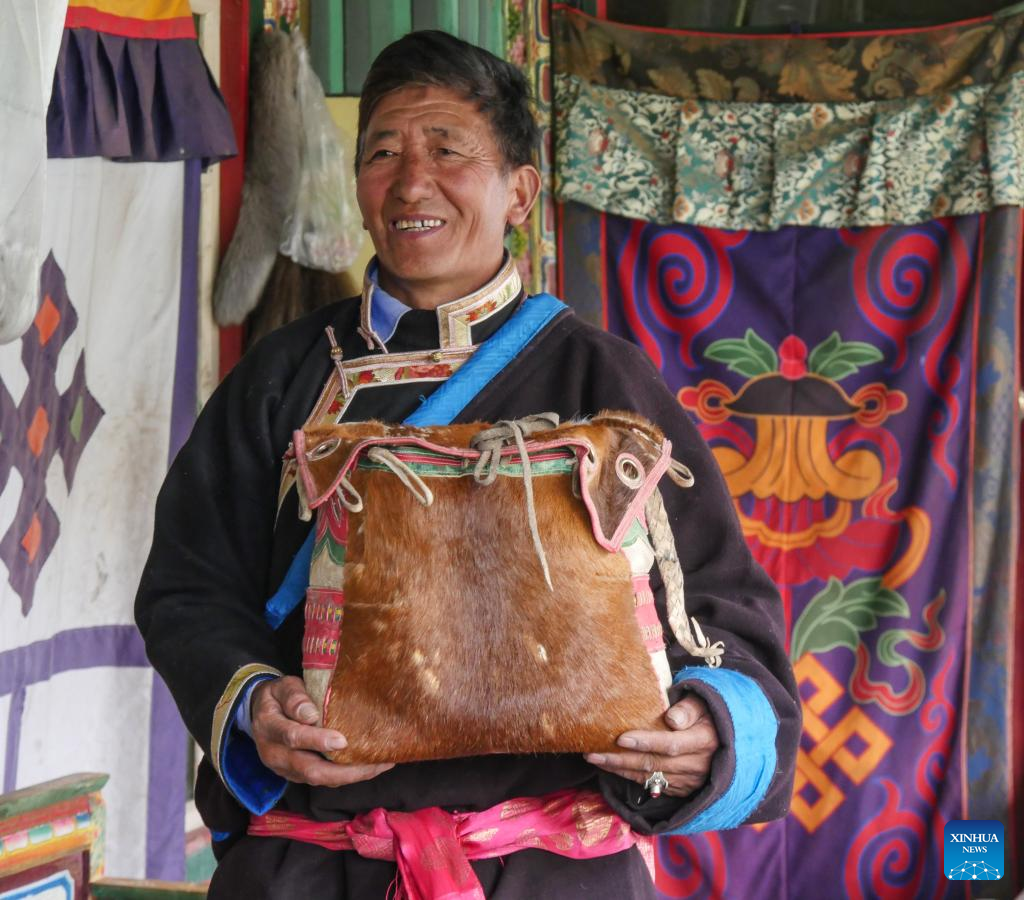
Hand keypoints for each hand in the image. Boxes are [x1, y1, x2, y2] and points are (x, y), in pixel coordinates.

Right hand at [250, 676, 394, 786]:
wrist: (261, 713)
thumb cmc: (278, 696)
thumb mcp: (282, 687)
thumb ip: (294, 697)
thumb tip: (309, 714)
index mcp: (269, 727)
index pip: (293, 737)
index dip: (317, 740)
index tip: (342, 740)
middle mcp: (274, 755)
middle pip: (310, 770)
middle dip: (344, 770)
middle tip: (375, 762)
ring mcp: (285, 769)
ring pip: (319, 779)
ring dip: (350, 776)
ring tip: (380, 765)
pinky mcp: (297, 775)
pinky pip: (322, 780)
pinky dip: (346, 776)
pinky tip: (369, 767)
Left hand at [584, 694, 718, 797]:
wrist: (726, 741)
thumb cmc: (708, 715)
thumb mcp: (703, 704)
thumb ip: (688, 708)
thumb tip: (671, 718)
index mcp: (703, 741)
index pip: (670, 744)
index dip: (645, 742)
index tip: (621, 738)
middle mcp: (696, 765)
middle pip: (653, 764)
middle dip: (620, 759)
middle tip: (592, 752)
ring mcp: (689, 780)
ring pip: (649, 777)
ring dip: (620, 769)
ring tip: (594, 759)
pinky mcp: (682, 789)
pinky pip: (652, 785)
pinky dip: (630, 777)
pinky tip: (612, 768)